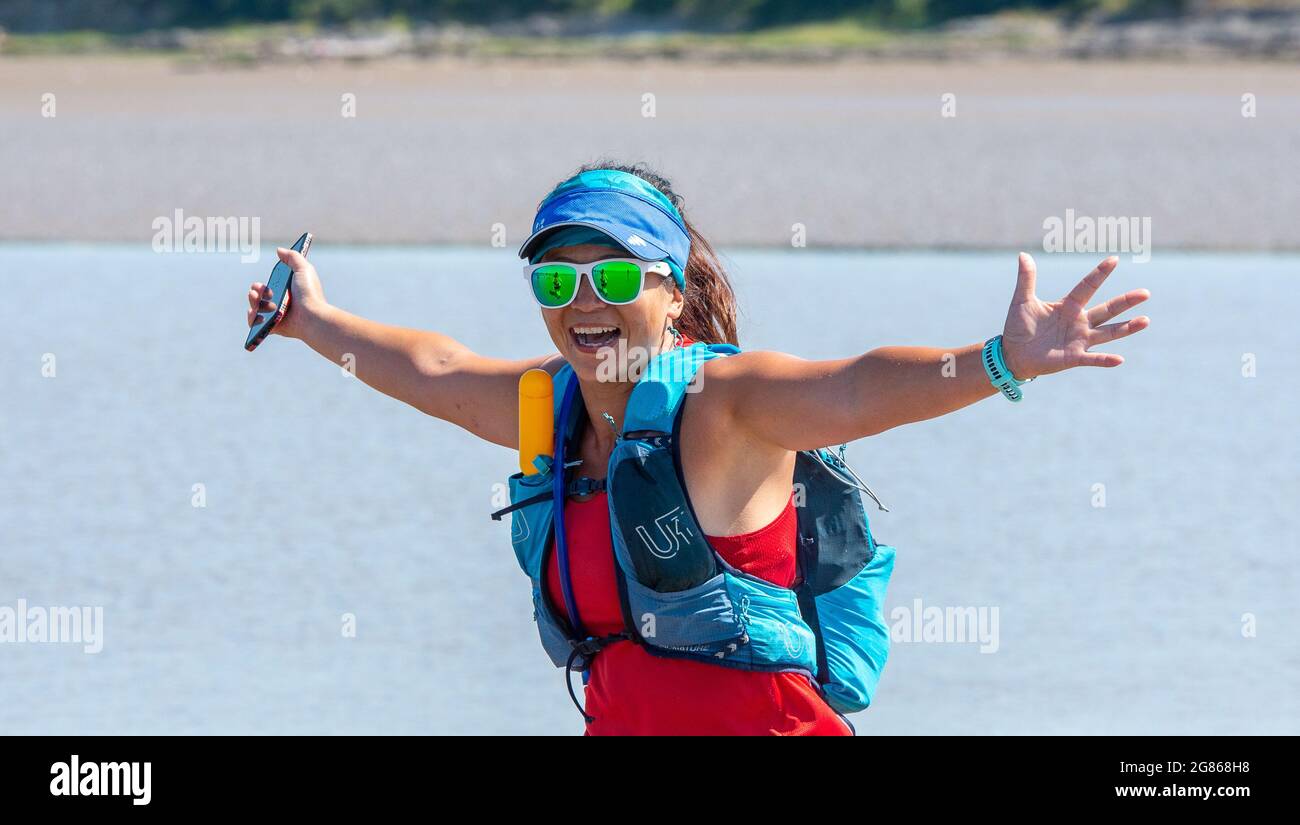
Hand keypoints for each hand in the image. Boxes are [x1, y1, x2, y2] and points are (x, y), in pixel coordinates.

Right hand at [245, 247, 328, 340]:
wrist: (312, 314)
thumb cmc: (309, 292)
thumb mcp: (303, 269)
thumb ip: (293, 257)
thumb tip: (279, 250)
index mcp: (285, 293)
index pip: (266, 290)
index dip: (260, 287)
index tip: (261, 285)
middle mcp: (280, 305)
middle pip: (257, 299)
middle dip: (254, 294)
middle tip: (258, 292)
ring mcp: (276, 317)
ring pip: (255, 310)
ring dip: (253, 303)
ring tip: (259, 301)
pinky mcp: (274, 328)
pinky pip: (256, 324)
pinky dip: (253, 319)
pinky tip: (259, 315)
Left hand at [1000, 253, 1148, 379]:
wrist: (1012, 354)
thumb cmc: (1019, 327)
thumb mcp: (1022, 301)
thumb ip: (1026, 279)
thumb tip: (1023, 255)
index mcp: (1068, 305)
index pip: (1087, 287)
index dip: (1099, 273)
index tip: (1114, 259)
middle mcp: (1079, 321)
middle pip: (1107, 309)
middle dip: (1126, 302)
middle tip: (1146, 293)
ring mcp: (1079, 340)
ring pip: (1108, 333)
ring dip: (1126, 328)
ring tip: (1145, 320)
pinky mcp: (1074, 357)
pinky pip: (1093, 359)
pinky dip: (1105, 360)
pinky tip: (1119, 359)